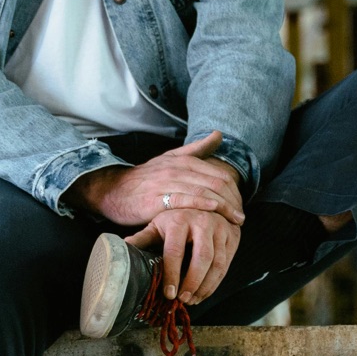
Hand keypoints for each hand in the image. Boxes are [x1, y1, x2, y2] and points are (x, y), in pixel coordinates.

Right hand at [72, 131, 243, 228]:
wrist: (114, 190)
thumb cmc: (144, 178)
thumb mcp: (170, 158)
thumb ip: (196, 149)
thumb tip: (219, 134)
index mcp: (183, 160)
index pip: (218, 174)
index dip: (235, 190)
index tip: (241, 204)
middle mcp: (177, 169)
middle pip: (216, 183)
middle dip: (233, 201)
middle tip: (242, 217)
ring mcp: (167, 183)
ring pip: (204, 191)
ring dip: (224, 207)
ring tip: (236, 221)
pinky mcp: (157, 199)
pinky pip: (186, 200)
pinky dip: (204, 205)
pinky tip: (215, 212)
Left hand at [127, 208, 240, 306]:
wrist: (205, 201)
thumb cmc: (176, 218)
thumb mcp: (157, 224)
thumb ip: (143, 238)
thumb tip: (121, 249)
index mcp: (179, 220)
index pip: (175, 251)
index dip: (172, 275)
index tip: (169, 294)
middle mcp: (202, 222)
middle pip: (202, 259)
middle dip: (193, 283)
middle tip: (183, 300)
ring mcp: (220, 228)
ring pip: (217, 264)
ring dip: (206, 286)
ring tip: (193, 300)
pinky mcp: (233, 236)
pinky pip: (227, 264)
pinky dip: (216, 282)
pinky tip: (205, 292)